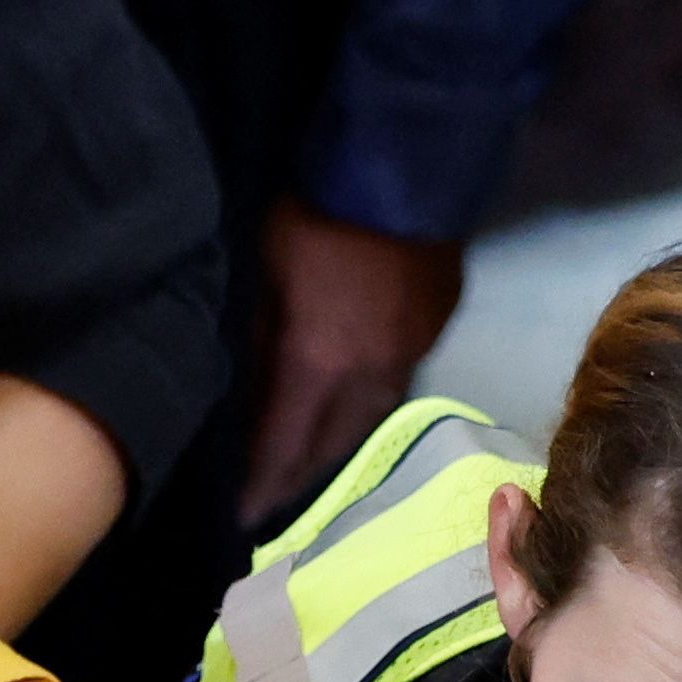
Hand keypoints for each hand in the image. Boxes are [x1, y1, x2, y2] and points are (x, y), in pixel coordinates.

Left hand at [241, 200, 466, 524]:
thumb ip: (257, 343)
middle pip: (331, 446)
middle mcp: (369, 374)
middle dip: (299, 477)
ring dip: (337, 447)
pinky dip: (366, 405)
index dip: (262, 485)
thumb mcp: (262, 275)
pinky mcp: (436, 325)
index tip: (244, 519)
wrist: (405, 161)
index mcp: (319, 365)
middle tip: (274, 499)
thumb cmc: (315, 213)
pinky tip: (352, 405)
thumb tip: (248, 394)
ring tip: (310, 464)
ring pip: (369, 420)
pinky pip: (396, 383)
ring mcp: (410, 351)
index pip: (284, 447)